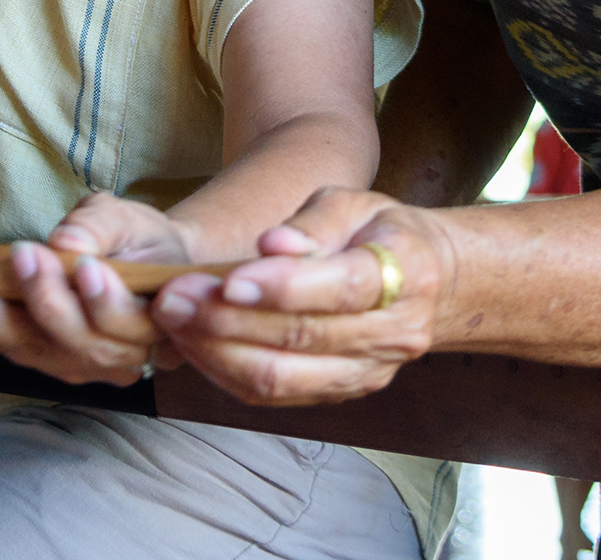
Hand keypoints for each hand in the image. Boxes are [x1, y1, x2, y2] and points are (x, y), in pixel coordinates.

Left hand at [0, 193, 190, 385]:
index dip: (104, 300)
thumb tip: (68, 242)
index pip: (125, 322)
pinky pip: (0, 348)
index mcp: (151, 325)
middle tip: (12, 257)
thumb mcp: (134, 220)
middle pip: (72, 341)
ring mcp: (74, 366)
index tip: (86, 266)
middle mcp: (114, 358)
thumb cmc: (140, 242)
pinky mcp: (40, 360)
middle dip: (38, 300)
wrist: (140, 272)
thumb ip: (104, 228)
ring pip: (29, 348)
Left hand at [151, 187, 447, 405]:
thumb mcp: (355, 204)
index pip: (342, 288)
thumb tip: (270, 245)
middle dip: (229, 319)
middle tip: (174, 295)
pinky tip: (192, 340)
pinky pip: (272, 395)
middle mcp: (390, 335)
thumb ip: (312, 223)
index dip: (283, 287)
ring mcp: (365, 374)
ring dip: (217, 350)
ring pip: (282, 377)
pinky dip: (224, 369)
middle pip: (302, 339)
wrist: (428, 284)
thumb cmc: (380, 233)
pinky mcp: (336, 394)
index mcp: (404, 275)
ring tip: (172, 317)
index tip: (228, 279)